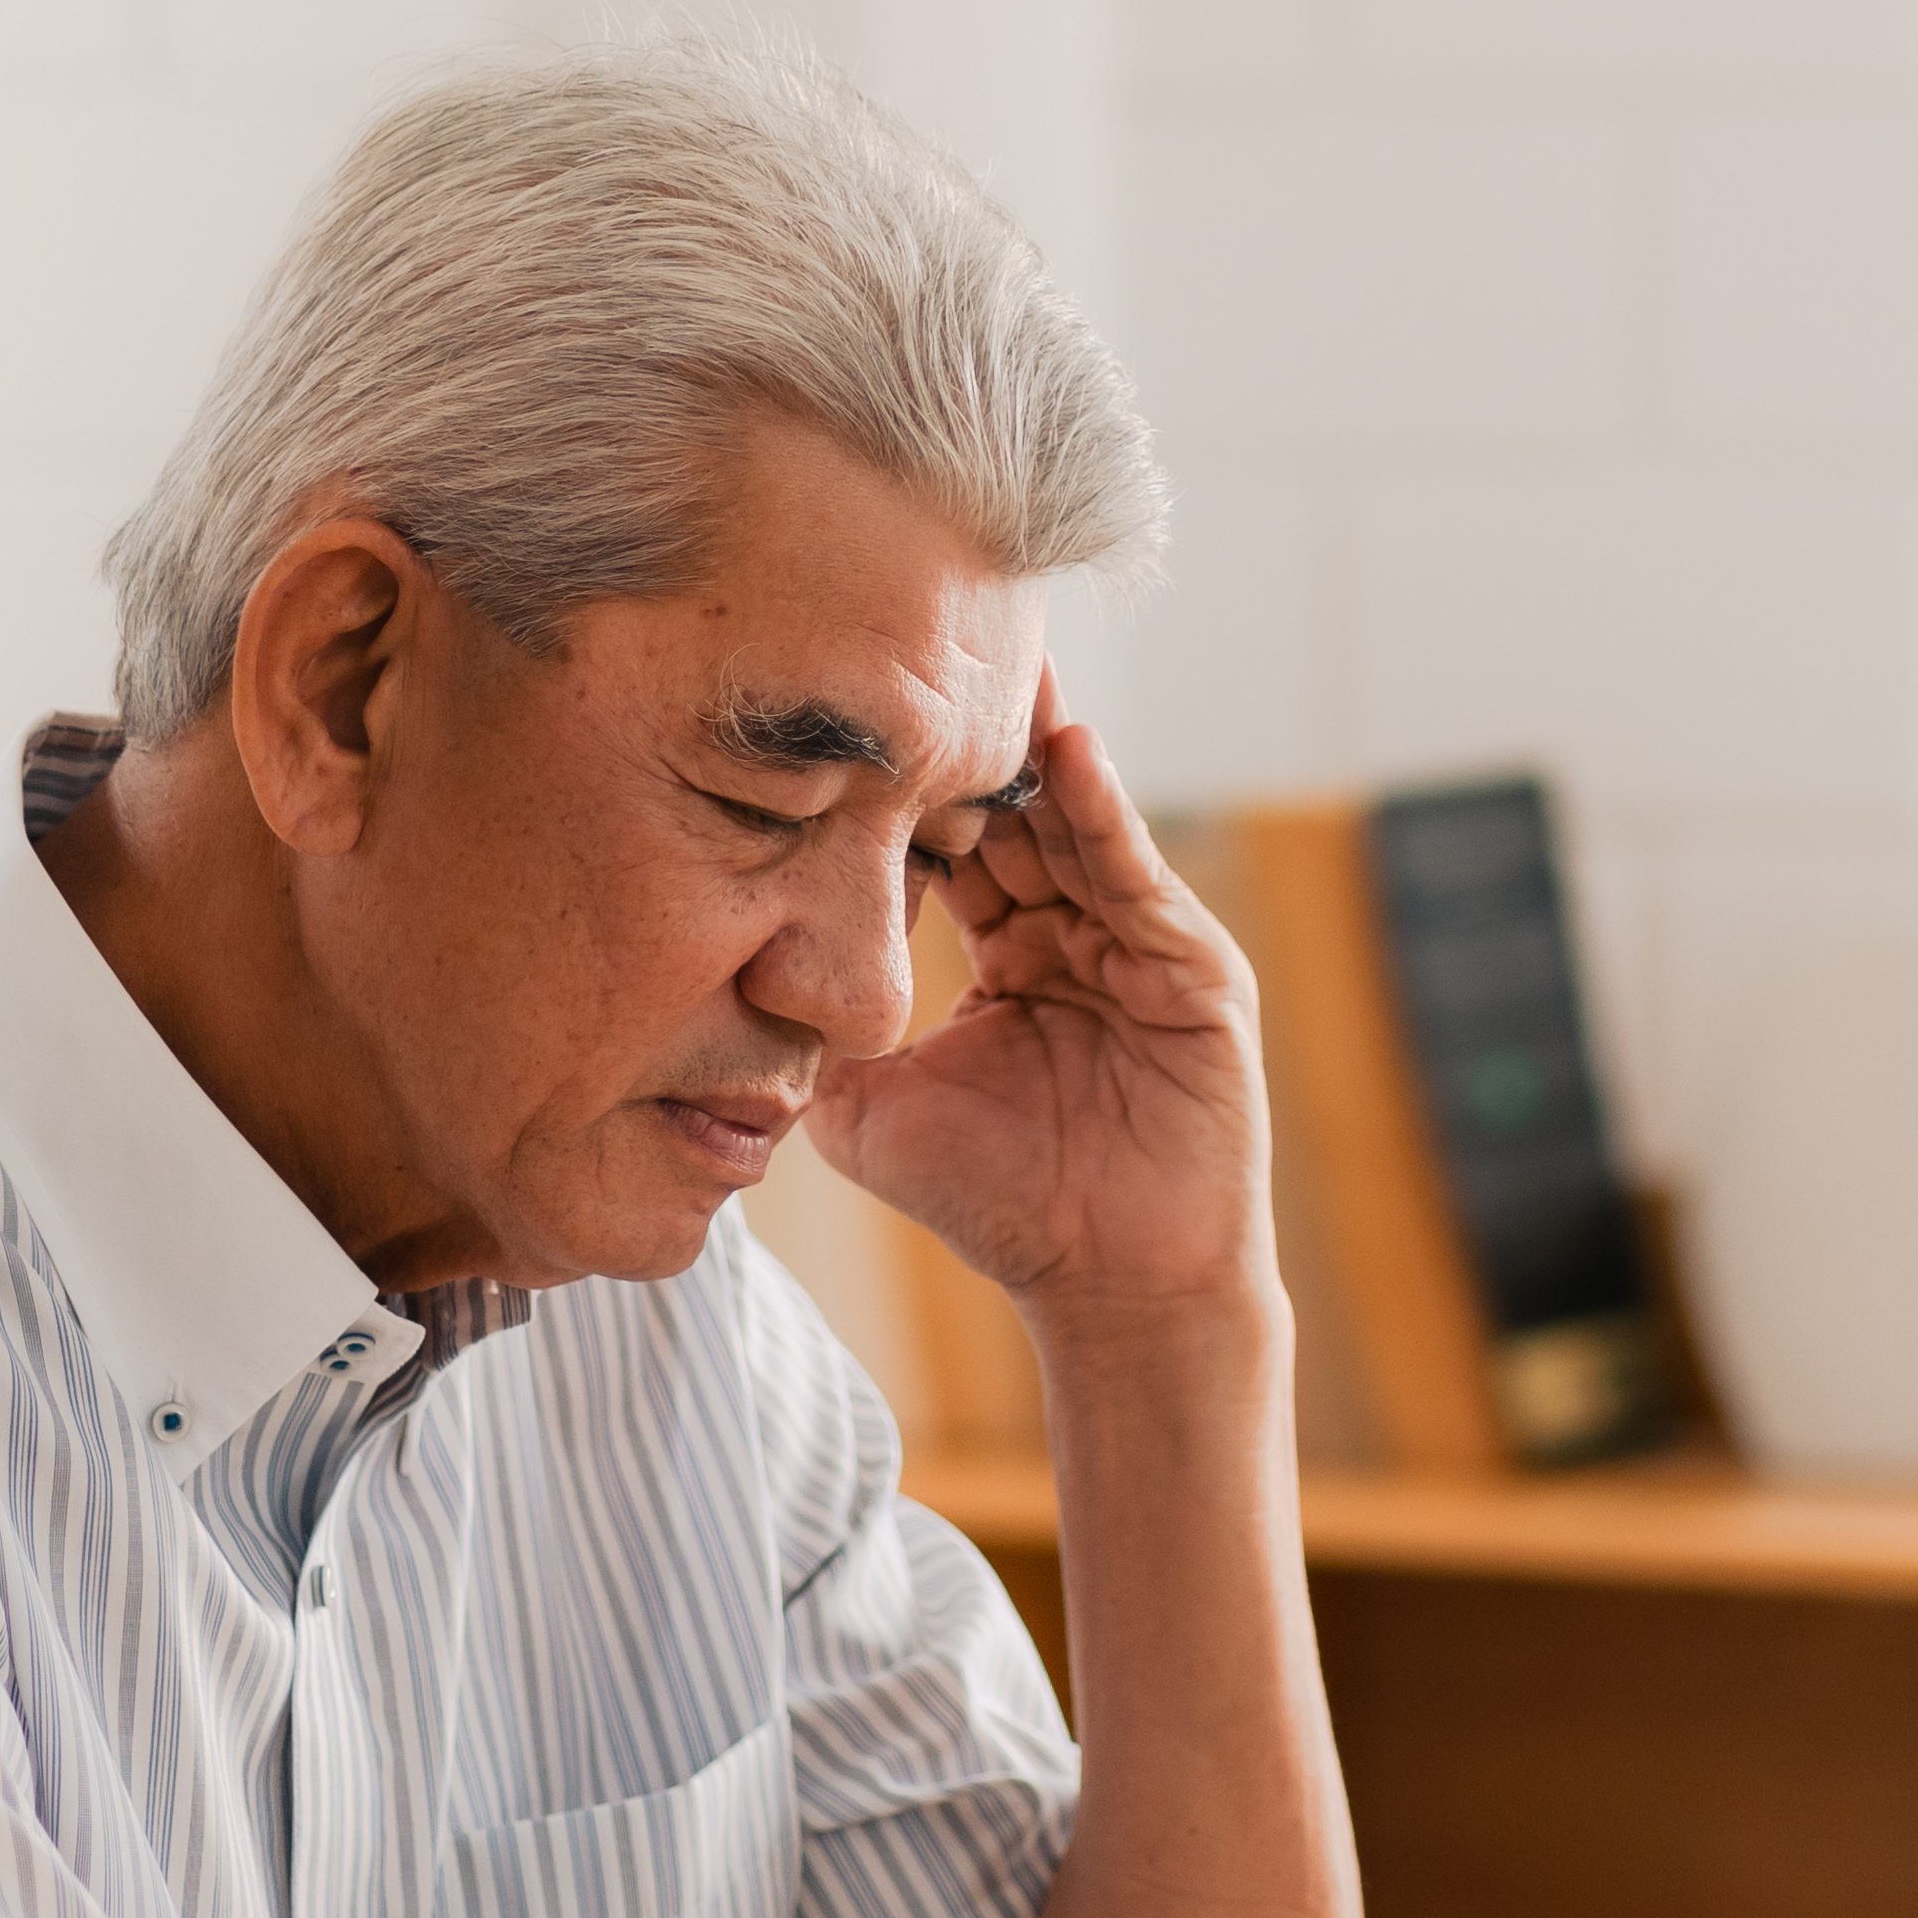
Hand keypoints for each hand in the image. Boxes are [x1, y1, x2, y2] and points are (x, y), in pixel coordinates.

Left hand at [802, 681, 1267, 1329]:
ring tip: (994, 654)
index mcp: (1008, 955)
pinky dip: (1103, 812)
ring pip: (1075, 824)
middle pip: (1016, 810)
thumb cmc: (1002, 1207)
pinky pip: (1135, 875)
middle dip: (971, 733)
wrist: (1113, 1288)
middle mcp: (1075, 933)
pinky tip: (1066, 748)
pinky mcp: (1195, 969)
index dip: (900, 785)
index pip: (953, 844)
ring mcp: (1139, 944)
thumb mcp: (873, 1112)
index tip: (844, 707)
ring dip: (1035, 743)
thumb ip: (815, 1037)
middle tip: (919, 629)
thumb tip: (722, 982)